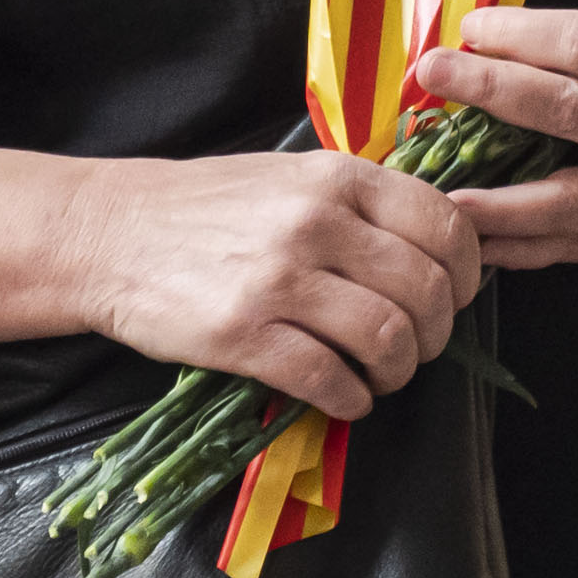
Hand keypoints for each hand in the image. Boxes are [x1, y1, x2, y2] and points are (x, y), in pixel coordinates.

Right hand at [66, 149, 479, 421]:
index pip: (447, 228)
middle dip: (437, 334)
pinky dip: (351, 400)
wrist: (109, 233)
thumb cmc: (210, 206)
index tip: (455, 298)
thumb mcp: (296, 177)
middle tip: (419, 348)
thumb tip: (439, 247)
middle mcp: (318, 223)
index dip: (467, 274)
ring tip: (381, 376)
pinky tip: (345, 398)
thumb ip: (364, 203)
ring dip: (398, 372)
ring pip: (388, 339)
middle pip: (427, 291)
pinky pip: (327, 379)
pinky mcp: (241, 334)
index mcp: (341, 178)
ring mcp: (279, 279)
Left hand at [411, 13, 577, 267]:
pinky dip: (514, 248)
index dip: (526, 33)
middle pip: (567, 110)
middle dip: (493, 89)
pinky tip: (467, 239)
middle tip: (434, 71)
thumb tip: (498, 33)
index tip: (473, 26)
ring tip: (436, 190)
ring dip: (493, 198)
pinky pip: (565, 248)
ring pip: (561, 200)